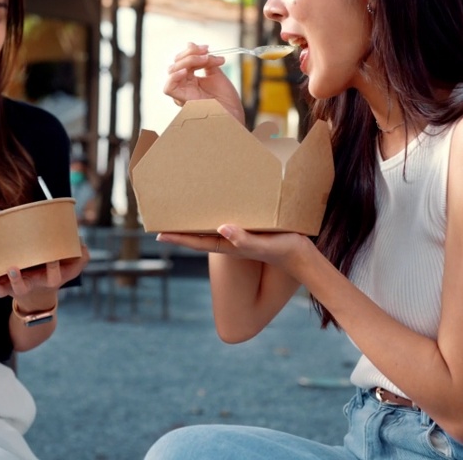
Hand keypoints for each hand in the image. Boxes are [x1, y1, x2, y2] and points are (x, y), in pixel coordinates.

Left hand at [0, 245, 91, 303]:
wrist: (38, 296)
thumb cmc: (53, 274)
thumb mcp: (70, 267)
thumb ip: (80, 256)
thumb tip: (81, 243)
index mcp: (46, 281)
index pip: (52, 278)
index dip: (53, 269)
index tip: (52, 257)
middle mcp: (28, 286)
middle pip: (20, 288)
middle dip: (16, 280)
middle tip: (13, 268)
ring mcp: (12, 289)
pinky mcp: (0, 288)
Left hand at [158, 225, 314, 271]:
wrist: (303, 257)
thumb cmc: (285, 251)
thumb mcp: (265, 244)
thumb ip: (245, 240)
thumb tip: (222, 228)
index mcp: (230, 245)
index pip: (197, 241)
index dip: (177, 238)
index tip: (158, 234)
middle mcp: (231, 240)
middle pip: (200, 234)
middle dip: (182, 228)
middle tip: (164, 218)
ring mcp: (240, 235)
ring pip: (211, 227)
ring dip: (197, 220)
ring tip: (183, 210)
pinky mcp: (251, 229)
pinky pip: (227, 220)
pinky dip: (217, 214)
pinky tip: (215, 206)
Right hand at [164, 43, 243, 122]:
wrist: (233, 112)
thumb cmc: (226, 98)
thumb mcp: (215, 72)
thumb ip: (204, 60)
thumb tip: (190, 43)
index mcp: (190, 79)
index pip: (183, 60)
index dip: (192, 51)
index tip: (207, 48)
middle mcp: (183, 85)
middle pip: (176, 62)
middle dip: (191, 53)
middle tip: (207, 52)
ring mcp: (181, 92)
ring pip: (172, 70)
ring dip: (188, 61)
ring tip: (205, 60)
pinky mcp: (181, 100)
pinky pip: (168, 88)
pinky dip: (174, 77)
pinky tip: (186, 71)